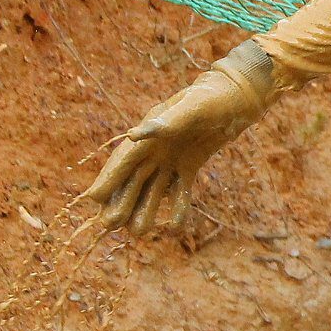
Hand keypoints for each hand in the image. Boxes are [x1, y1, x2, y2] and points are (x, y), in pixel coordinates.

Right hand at [83, 41, 280, 231]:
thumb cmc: (212, 97)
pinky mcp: (190, 166)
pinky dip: (178, 207)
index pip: (124, 159)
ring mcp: (172, 158)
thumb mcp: (193, 106)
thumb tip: (134, 136)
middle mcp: (155, 148)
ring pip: (154, 189)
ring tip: (136, 233)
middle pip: (134, 179)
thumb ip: (167, 122)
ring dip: (144, 209)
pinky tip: (174, 228)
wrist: (237, 98)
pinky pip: (181, 190)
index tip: (94, 198)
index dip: (109, 178)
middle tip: (108, 226)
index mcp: (150, 132)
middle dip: (120, 201)